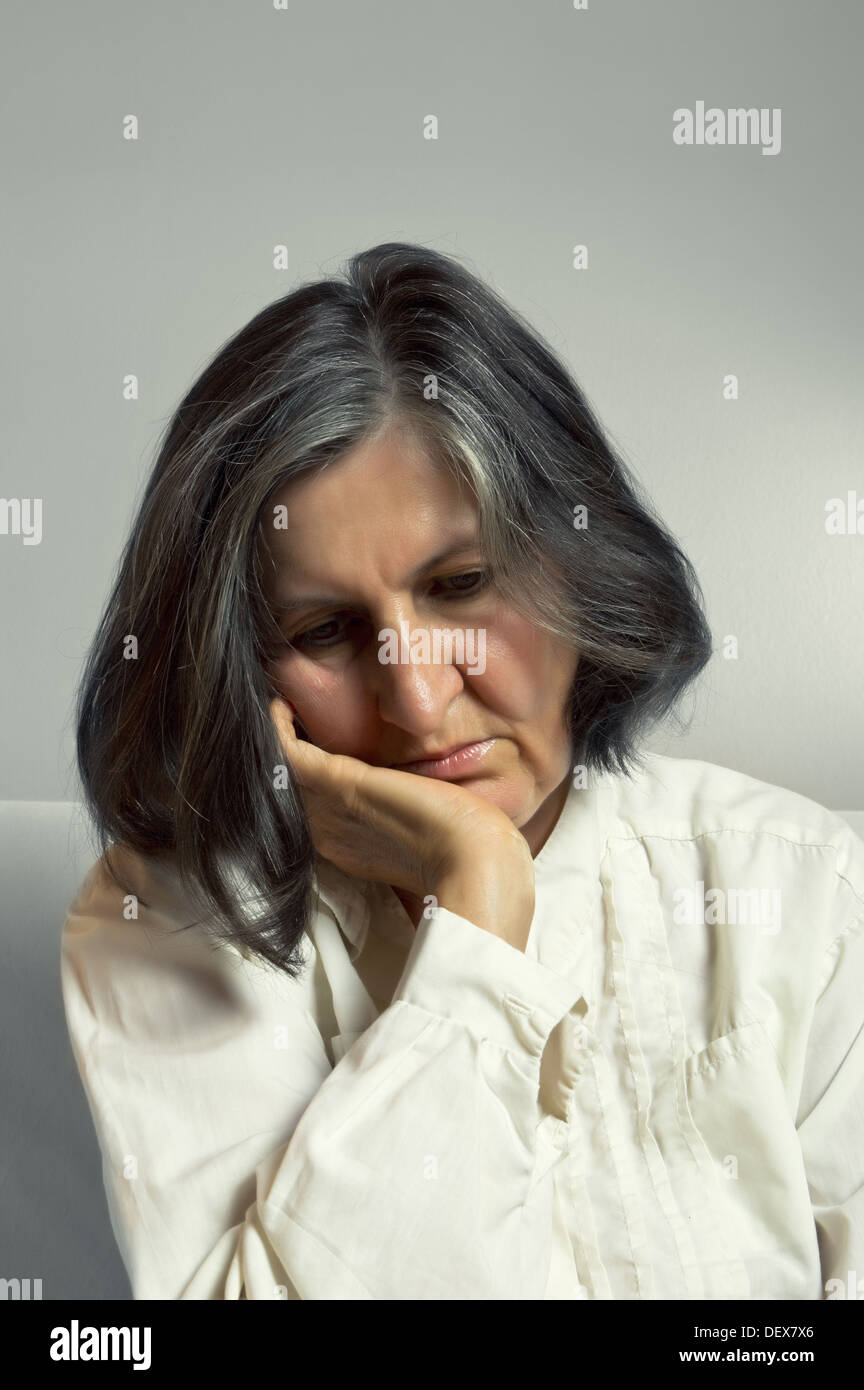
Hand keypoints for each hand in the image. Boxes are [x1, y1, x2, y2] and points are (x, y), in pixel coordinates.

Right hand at [269, 696, 534, 915]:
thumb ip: (423, 822)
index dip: (307, 783)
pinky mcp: (337, 782)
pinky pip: (286, 753)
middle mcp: (332, 831)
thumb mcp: (438, 836)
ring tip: (277, 709)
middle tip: (282, 722)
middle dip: (283, 761)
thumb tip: (436, 802)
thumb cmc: (470, 856)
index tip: (308, 748)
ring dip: (275, 742)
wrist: (475, 863)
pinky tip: (278, 705)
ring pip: (282, 775)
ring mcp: (330, 808)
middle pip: (292, 793)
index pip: (316, 812)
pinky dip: (276, 729)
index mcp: (354, 847)